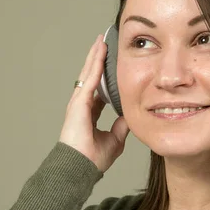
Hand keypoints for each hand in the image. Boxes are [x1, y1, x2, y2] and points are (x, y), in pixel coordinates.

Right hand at [59, 34, 129, 171]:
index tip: (111, 65)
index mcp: (89, 114)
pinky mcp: (79, 102)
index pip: (99, 89)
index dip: (105, 77)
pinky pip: (90, 78)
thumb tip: (130, 115)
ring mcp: (79, 102)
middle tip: (103, 43)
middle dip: (97, 60)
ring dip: (95, 56)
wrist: (80, 168)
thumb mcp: (115, 140)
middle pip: (91, 77)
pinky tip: (100, 51)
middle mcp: (82, 105)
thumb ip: (121, 126)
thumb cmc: (92, 159)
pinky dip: (95, 64)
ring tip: (101, 41)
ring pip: (89, 73)